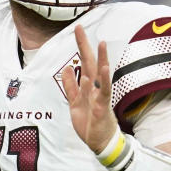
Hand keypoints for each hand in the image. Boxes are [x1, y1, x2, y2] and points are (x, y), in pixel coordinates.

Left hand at [61, 25, 117, 152]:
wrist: (100, 142)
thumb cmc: (90, 122)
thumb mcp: (75, 102)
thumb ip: (71, 86)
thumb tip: (67, 68)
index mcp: (89, 86)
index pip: (84, 62)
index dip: (81, 46)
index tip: (77, 29)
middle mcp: (96, 88)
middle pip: (91, 63)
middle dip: (86, 46)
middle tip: (81, 29)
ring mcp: (101, 97)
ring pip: (101, 76)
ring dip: (101, 60)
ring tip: (100, 45)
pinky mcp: (103, 108)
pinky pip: (104, 94)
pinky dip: (101, 83)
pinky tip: (99, 72)